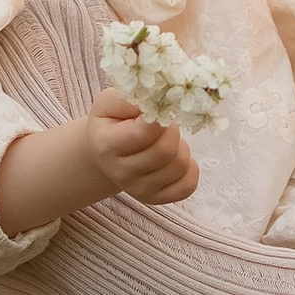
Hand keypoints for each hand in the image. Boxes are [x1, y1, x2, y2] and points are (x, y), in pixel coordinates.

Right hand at [84, 87, 200, 204]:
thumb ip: (130, 96)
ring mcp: (138, 190)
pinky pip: (187, 187)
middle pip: (165, 150)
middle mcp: (121, 172)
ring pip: (179, 165)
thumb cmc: (111, 122)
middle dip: (172, 130)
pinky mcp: (154, 199)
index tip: (158, 109)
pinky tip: (175, 157)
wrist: (104, 152)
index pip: (145, 132)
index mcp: (108, 145)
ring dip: (180, 146)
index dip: (160, 115)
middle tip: (165, 123)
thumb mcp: (110, 102)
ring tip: (166, 139)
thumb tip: (156, 97)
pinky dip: (189, 169)